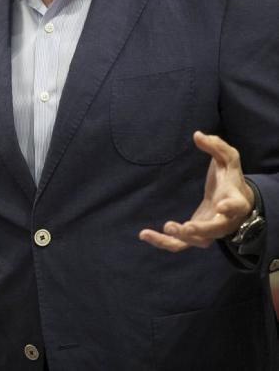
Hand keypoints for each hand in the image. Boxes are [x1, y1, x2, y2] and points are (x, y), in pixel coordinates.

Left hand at [139, 131, 254, 251]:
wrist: (237, 203)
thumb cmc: (231, 178)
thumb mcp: (228, 159)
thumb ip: (216, 146)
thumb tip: (197, 135)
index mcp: (235, 201)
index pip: (236, 206)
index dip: (230, 208)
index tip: (221, 206)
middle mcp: (224, 221)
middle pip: (215, 230)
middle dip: (201, 230)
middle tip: (185, 227)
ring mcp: (209, 231)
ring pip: (196, 241)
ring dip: (180, 238)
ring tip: (165, 228)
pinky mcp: (195, 236)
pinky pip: (179, 244)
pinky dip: (163, 242)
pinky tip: (144, 234)